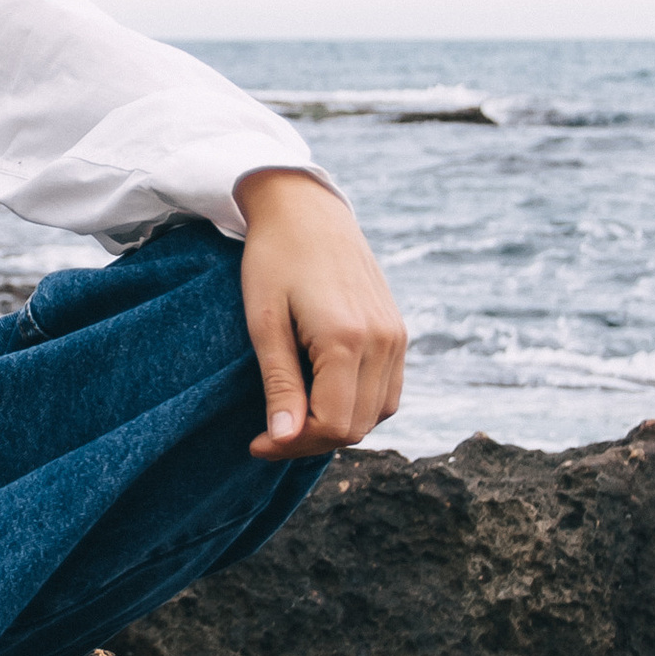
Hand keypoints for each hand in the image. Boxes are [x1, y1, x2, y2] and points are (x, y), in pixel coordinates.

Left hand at [235, 169, 406, 459]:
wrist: (306, 209)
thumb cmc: (274, 259)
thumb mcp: (264, 322)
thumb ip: (280, 384)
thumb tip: (283, 440)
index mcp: (347, 338)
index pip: (332, 425)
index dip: (293, 446)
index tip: (256, 443)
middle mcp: (383, 341)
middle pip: (356, 427)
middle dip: (310, 440)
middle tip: (268, 434)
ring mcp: (396, 336)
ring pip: (377, 414)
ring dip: (336, 426)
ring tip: (292, 415)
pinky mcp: (398, 331)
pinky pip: (388, 391)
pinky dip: (358, 406)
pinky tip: (322, 395)